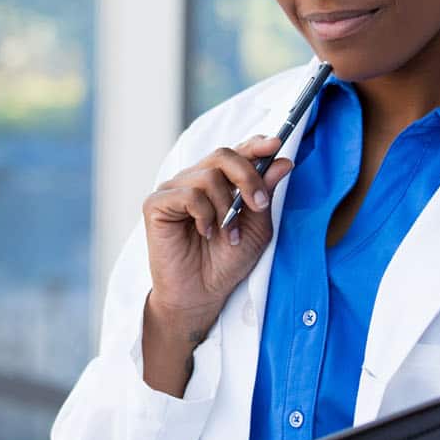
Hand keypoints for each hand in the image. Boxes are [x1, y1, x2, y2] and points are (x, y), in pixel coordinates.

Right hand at [142, 135, 293, 324]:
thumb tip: (283, 160)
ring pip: (207, 175)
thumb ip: (266, 193)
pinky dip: (204, 215)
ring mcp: (173, 190)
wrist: (202, 295)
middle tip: (258, 205)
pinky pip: (187, 195)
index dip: (255, 144)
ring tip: (228, 233)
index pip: (236, 151)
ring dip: (226, 207)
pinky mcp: (155, 204)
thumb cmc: (226, 262)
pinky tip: (205, 233)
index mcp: (219, 182)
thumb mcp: (257, 227)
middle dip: (248, 176)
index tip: (275, 144)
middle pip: (223, 155)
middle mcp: (194, 180)